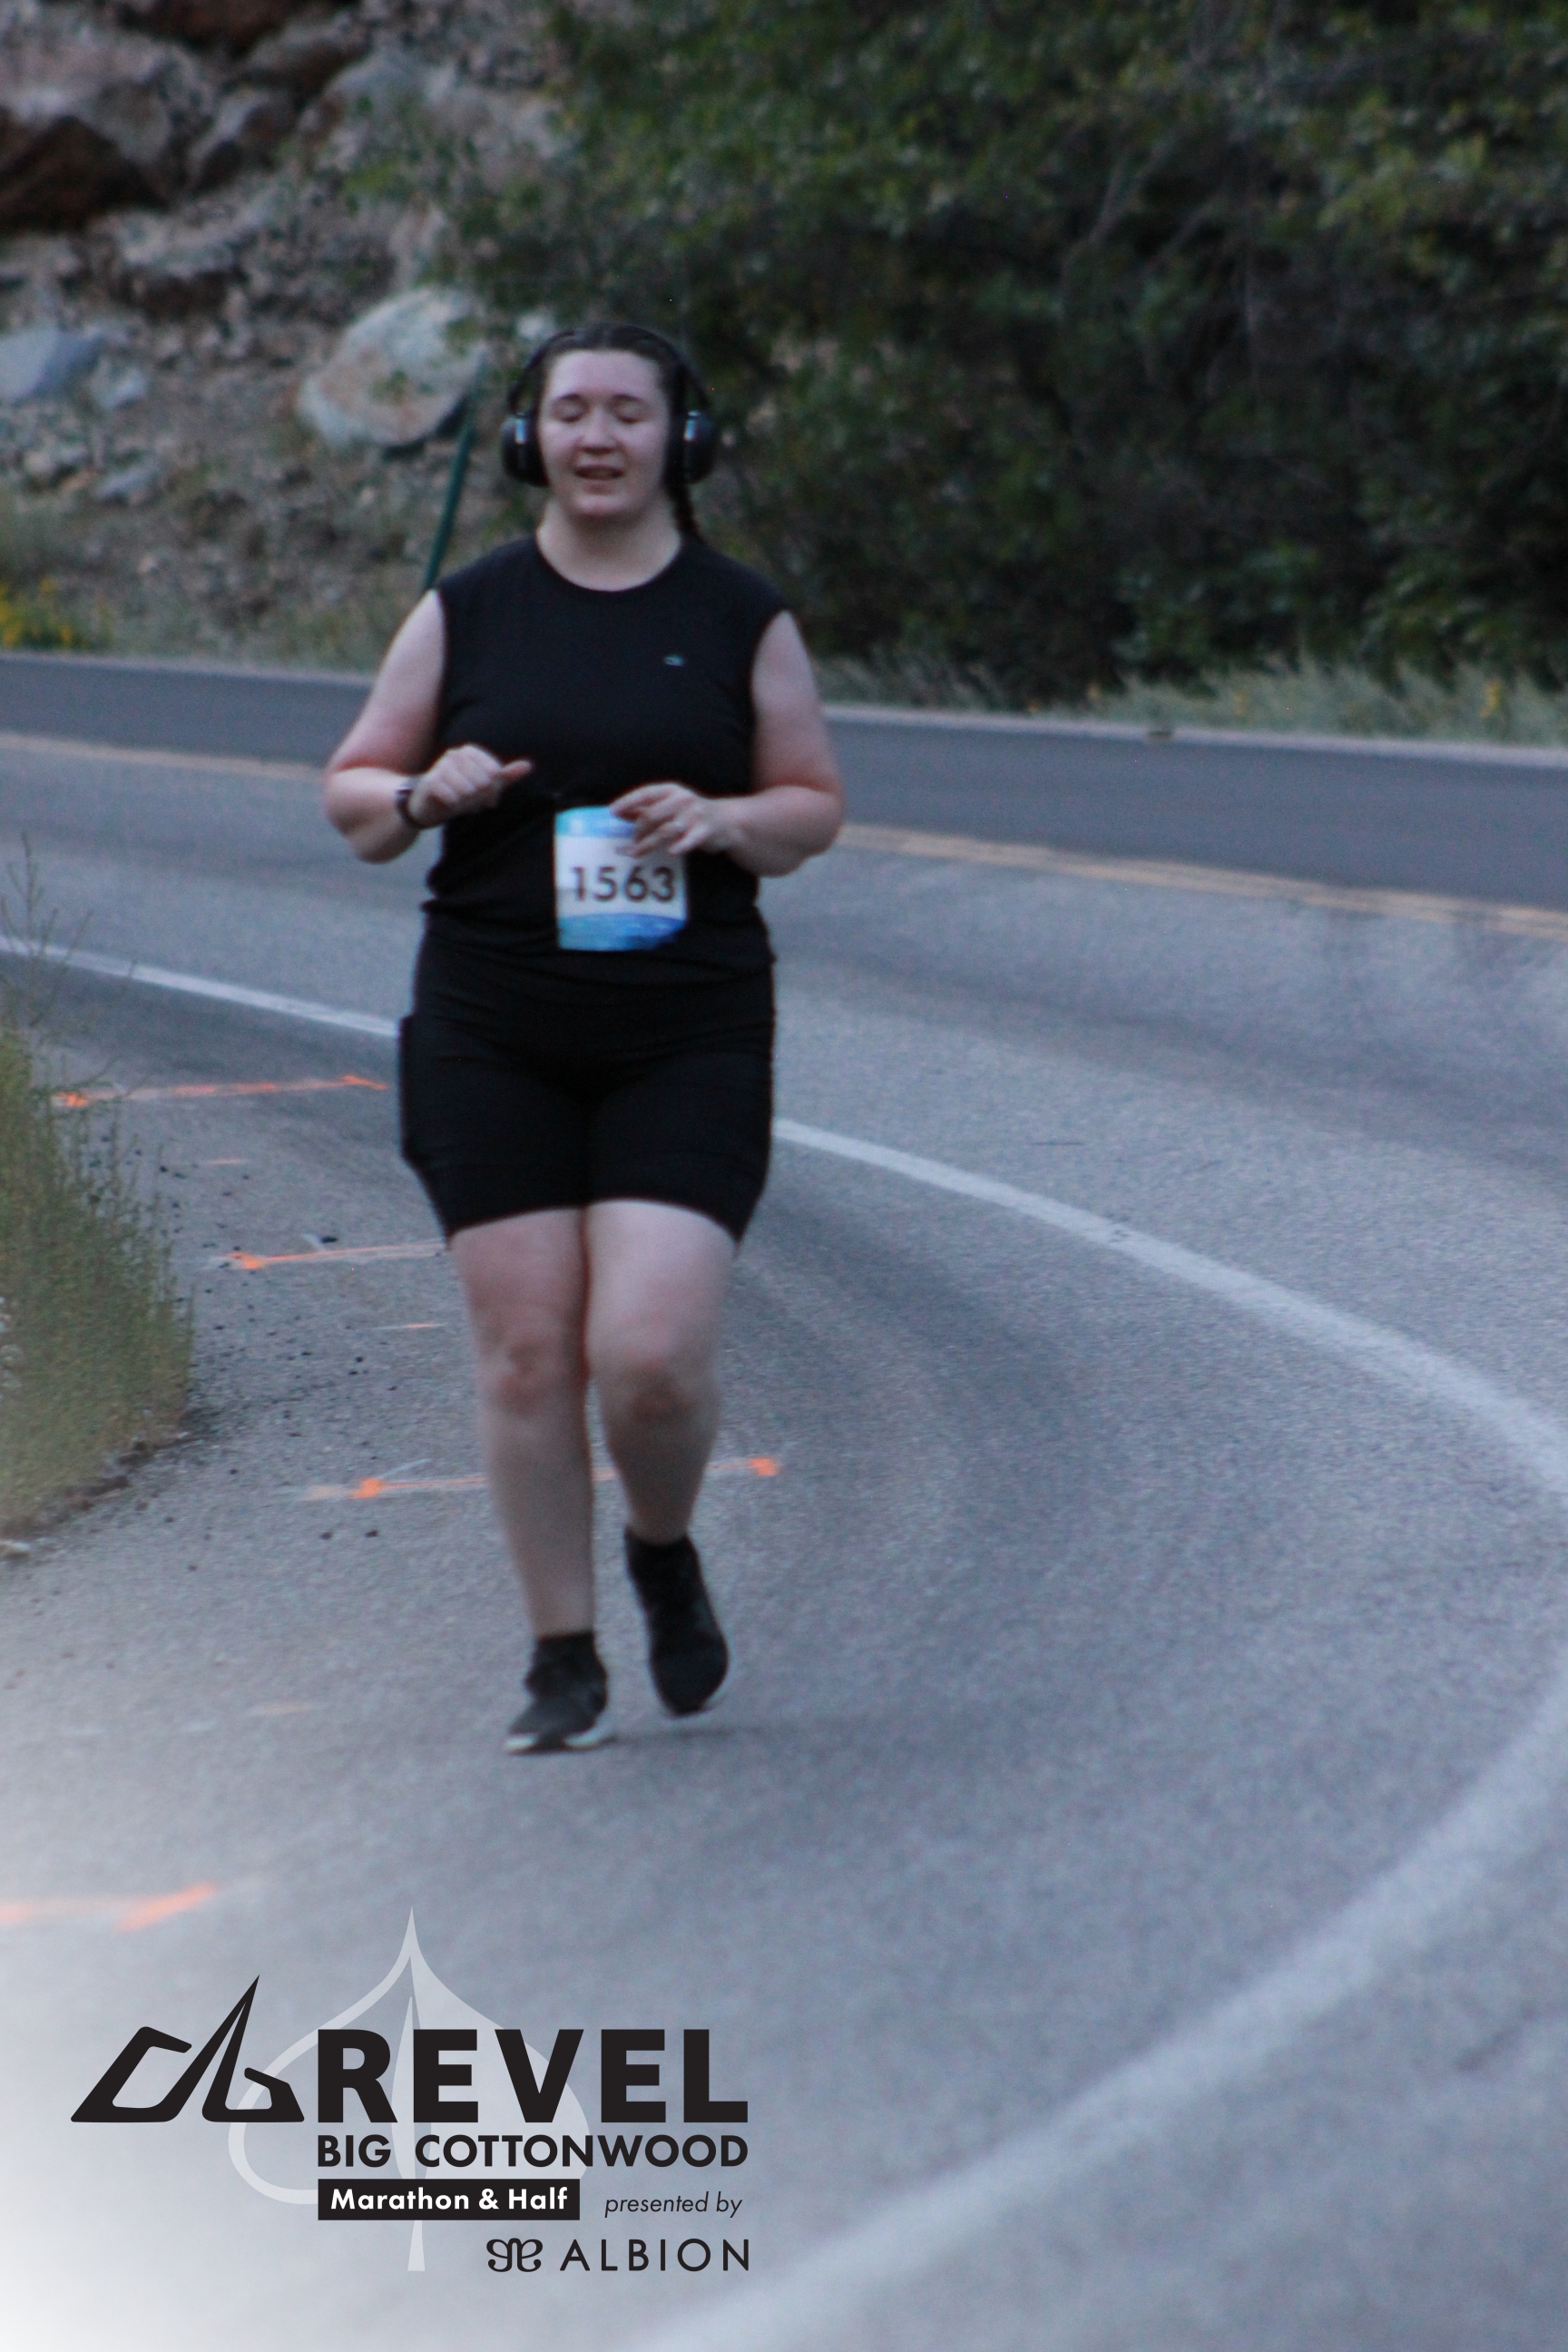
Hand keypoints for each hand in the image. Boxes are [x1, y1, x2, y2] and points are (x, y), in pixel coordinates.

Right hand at [406, 745, 530, 824]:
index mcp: (469, 752)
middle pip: (482, 781)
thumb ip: (506, 776)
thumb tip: (528, 765)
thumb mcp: (486, 785)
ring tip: (461, 801)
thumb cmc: (461, 792)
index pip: (494, 771)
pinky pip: (453, 797)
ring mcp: (441, 766)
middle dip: (481, 797)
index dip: (494, 787)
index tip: (490, 797)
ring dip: (467, 802)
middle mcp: (454, 755)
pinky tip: (450, 803)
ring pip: (468, 790)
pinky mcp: (430, 782)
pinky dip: (455, 804)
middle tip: (474, 801)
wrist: (430, 804)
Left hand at [611, 782, 733, 857]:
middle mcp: (682, 799)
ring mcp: (694, 815)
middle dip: (638, 831)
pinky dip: (679, 846)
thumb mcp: (669, 806)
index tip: (613, 811)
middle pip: (652, 815)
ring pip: (665, 830)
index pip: (645, 793)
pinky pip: (689, 840)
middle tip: (631, 843)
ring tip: (636, 853)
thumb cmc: (691, 814)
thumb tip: (619, 812)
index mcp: (671, 791)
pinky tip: (671, 852)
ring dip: (648, 844)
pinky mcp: (705, 830)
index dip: (628, 802)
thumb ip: (646, 809)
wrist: (726, 821)